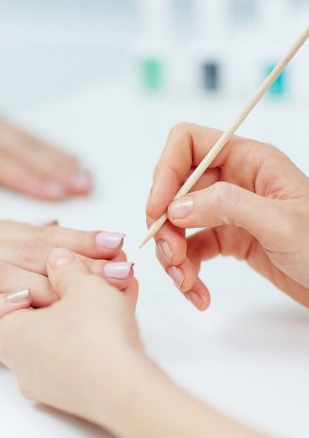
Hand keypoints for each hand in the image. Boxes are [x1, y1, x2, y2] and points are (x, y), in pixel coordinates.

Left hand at [0, 87, 90, 198]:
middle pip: (24, 149)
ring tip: (87, 177)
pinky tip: (69, 157)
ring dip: (60, 159)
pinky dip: (50, 148)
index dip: (29, 179)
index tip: (57, 195)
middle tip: (85, 187)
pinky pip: (25, 136)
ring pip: (30, 141)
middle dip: (57, 169)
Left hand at [0, 249, 308, 437]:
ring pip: (74, 324)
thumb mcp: (82, 284)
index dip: (47, 259)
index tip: (67, 243)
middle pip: (51, 305)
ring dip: (97, 297)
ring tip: (121, 275)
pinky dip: (105, 321)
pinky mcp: (81, 386)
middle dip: (80, 278)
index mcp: (11, 332)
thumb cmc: (97, 339)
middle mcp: (25, 359)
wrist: (132, 393)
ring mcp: (51, 377)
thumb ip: (66, 261)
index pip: (21, 285)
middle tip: (102, 259)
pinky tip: (125, 300)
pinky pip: (89, 344)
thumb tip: (59, 250)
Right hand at [146, 123, 308, 308]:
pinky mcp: (226, 239)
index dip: (165, 173)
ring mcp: (227, 211)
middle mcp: (233, 181)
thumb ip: (227, 206)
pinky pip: (191, 250)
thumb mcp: (280, 222)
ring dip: (173, 255)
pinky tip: (198, 293)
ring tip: (186, 283)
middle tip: (172, 256)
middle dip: (166, 225)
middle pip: (174, 190)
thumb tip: (175, 207)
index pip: (187, 145)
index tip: (158, 210)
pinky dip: (187, 272)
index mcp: (248, 160)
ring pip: (177, 223)